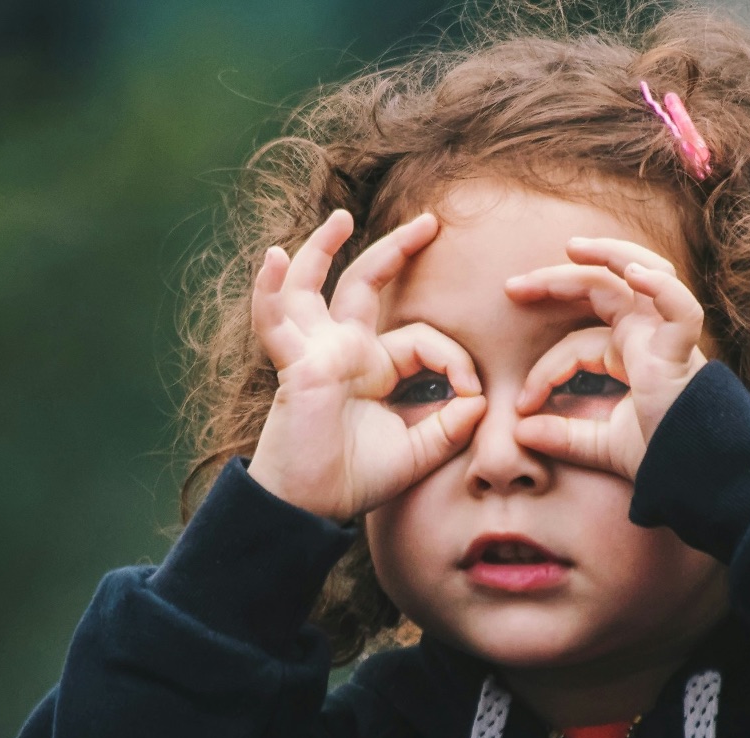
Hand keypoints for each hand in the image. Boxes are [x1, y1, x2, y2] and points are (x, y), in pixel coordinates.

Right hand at [246, 209, 486, 521]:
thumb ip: (450, 427)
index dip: (454, 359)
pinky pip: (275, 321)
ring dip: (321, 249)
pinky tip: (274, 259)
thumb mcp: (417, 452)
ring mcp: (315, 352)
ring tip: (340, 218)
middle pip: (366, 285)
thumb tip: (480, 400)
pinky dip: (270, 290)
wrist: (311, 507)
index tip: (474, 394)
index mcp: (374, 368)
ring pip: (313, 287)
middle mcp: (343, 351)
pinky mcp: (295, 365)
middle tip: (430, 222)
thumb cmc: (355, 480)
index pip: (422, 338)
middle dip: (397, 251)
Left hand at [504, 237, 708, 479]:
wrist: (695, 473)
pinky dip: (660, 286)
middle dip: (557, 280)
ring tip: (573, 248)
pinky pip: (679, 307)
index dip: (544, 371)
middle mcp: (647, 335)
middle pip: (601, 289)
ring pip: (643, 274)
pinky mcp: (682, 349)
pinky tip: (633, 272)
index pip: (576, 344)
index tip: (521, 405)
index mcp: (629, 352)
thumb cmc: (658, 455)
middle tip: (512, 288)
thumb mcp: (601, 445)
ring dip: (609, 255)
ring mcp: (666, 336)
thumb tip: (519, 432)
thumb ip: (563, 437)